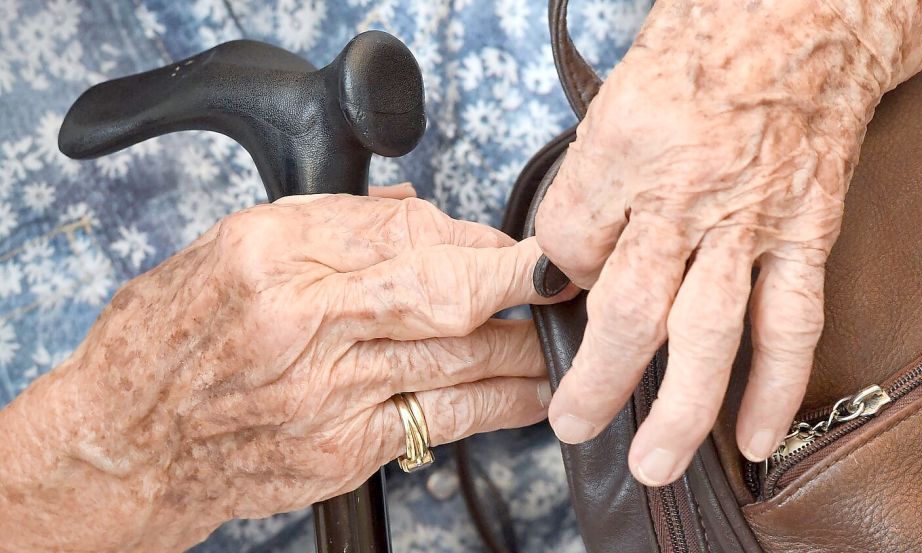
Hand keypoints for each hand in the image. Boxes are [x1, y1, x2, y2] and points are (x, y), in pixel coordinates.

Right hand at [0, 185, 572, 551]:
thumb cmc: (170, 340)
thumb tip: (420, 216)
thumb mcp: (229, 248)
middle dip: (516, 279)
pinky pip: (443, 420)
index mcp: (270, 251)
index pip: (400, 229)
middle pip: (439, 288)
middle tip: (567, 274)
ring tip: (563, 332)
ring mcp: (325, 390)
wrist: (126, 442)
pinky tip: (533, 392)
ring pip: (455, 356)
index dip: (471, 236)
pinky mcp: (343, 448)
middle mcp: (301, 319)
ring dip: (522, 343)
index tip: (507, 242)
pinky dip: (499, 403)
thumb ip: (329, 224)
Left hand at [535, 0, 921, 485]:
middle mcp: (682, 191)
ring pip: (706, 331)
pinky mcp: (802, 232)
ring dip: (678, 407)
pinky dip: (774, 385)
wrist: (807, 18)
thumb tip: (571, 254)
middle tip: (574, 423)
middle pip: (627, 306)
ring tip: (654, 461)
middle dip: (598, 377)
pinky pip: (789, 321)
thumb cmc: (706, 44)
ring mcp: (747, 218)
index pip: (566, 240)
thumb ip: (590, 182)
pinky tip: (754, 434)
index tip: (561, 289)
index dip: (557, 276)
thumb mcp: (617, 97)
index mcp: (623, 147)